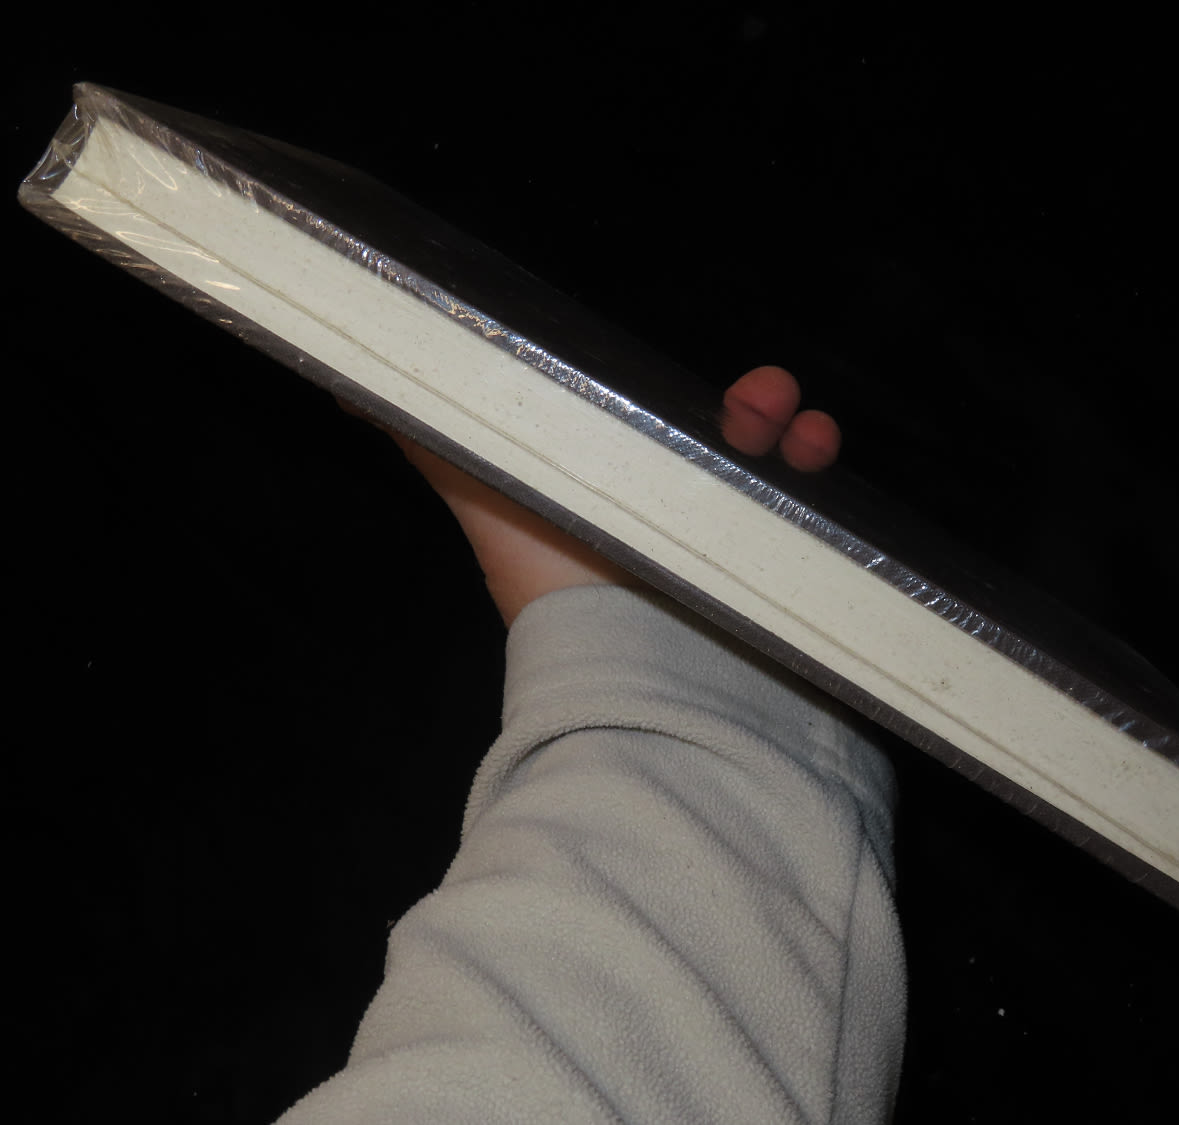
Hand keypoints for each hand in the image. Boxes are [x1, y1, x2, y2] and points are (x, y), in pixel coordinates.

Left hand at [374, 365, 840, 625]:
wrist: (637, 701)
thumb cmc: (566, 594)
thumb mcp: (492, 503)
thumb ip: (439, 445)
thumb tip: (348, 383)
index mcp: (616, 513)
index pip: (665, 438)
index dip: (692, 404)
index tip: (714, 383)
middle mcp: (677, 543)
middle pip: (730, 459)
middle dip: (754, 414)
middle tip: (770, 396)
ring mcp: (737, 580)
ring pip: (781, 491)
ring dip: (801, 446)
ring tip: (813, 435)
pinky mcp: (786, 610)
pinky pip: (820, 543)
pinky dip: (830, 502)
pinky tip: (830, 474)